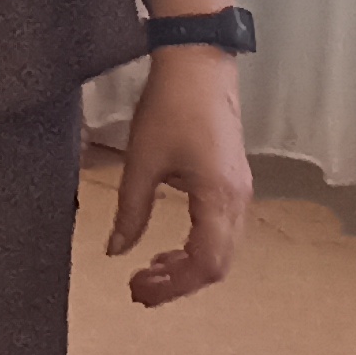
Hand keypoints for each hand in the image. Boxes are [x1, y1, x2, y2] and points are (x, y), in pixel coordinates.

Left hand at [107, 47, 251, 306]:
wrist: (198, 63)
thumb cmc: (170, 108)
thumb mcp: (141, 161)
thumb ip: (130, 212)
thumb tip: (116, 251)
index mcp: (219, 198)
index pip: (205, 265)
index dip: (173, 287)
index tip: (138, 292)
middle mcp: (238, 200)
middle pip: (218, 264)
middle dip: (179, 283)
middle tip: (138, 290)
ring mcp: (239, 190)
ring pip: (222, 249)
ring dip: (187, 266)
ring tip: (148, 272)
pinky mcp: (232, 180)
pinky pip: (221, 229)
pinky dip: (195, 246)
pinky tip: (167, 248)